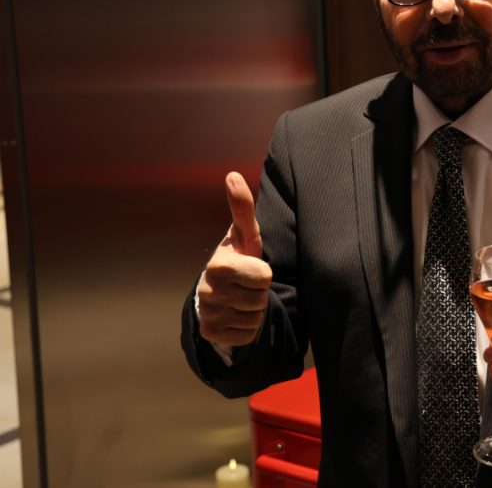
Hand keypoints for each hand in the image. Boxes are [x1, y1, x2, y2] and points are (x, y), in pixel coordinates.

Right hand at [197, 172, 271, 347]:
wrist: (218, 289)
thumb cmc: (239, 257)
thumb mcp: (245, 234)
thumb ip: (242, 207)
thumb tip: (232, 174)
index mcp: (218, 265)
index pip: (264, 276)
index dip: (263, 273)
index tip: (251, 267)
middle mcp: (208, 292)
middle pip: (260, 298)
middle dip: (259, 292)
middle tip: (247, 284)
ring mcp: (208, 315)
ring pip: (255, 318)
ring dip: (254, 309)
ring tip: (242, 297)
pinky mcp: (211, 334)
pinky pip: (247, 335)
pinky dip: (247, 327)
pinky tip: (236, 314)